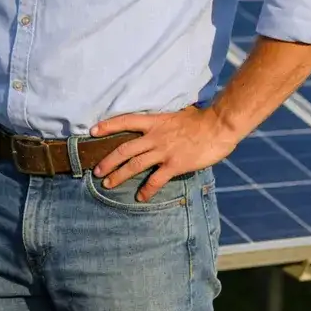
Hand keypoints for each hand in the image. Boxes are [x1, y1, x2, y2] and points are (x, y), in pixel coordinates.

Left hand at [88, 105, 237, 201]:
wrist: (218, 126)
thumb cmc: (201, 118)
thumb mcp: (177, 113)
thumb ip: (164, 120)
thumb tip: (159, 120)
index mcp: (154, 122)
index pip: (125, 121)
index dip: (107, 126)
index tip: (92, 131)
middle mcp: (155, 137)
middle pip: (124, 149)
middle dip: (108, 161)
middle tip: (96, 171)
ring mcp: (164, 152)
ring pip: (135, 165)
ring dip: (119, 175)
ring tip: (107, 184)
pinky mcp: (175, 165)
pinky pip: (156, 180)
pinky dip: (146, 190)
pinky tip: (140, 198)